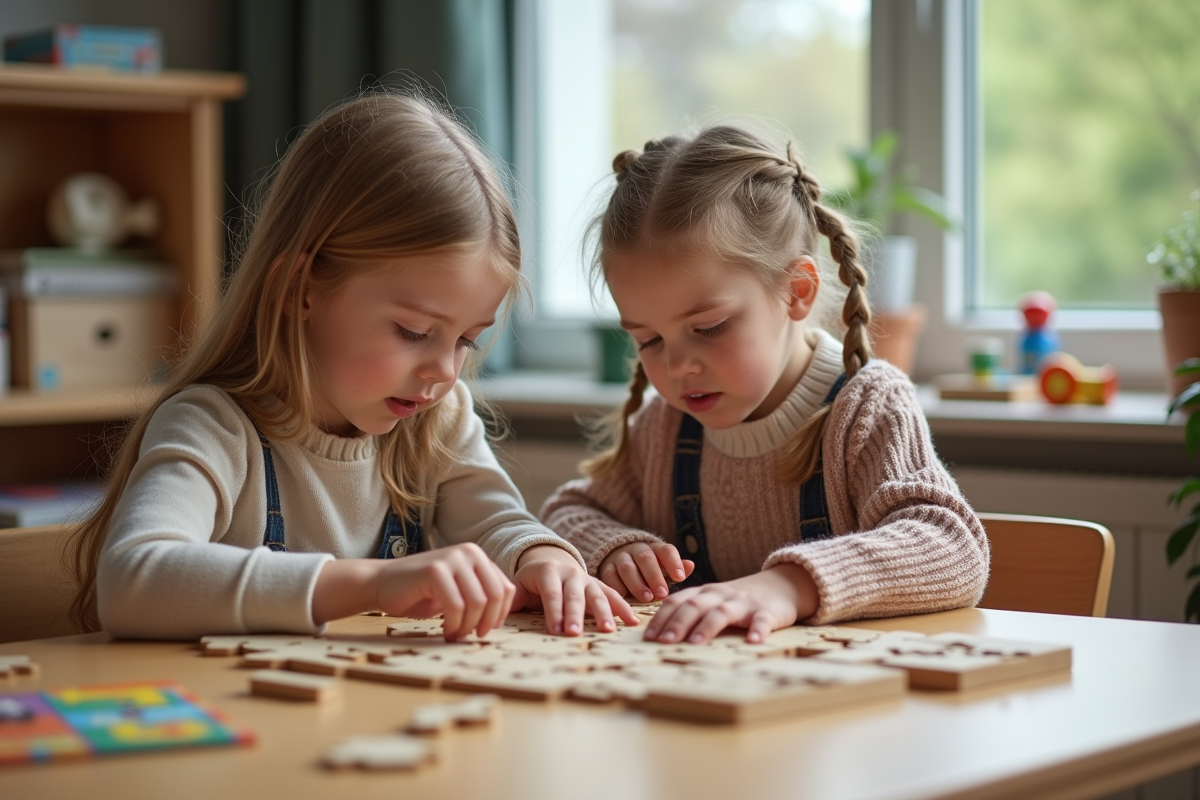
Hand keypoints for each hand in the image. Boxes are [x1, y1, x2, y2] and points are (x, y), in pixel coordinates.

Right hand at [313, 543, 514, 640]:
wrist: (381, 584)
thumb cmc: (420, 593)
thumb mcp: (458, 591)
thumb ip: (479, 595)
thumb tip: (502, 616)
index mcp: (477, 556)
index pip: (506, 589)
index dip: (500, 615)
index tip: (486, 630)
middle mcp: (469, 552)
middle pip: (495, 596)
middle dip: (486, 623)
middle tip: (472, 636)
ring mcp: (451, 558)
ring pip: (477, 603)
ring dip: (467, 626)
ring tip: (454, 634)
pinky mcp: (435, 570)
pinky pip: (456, 606)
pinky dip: (453, 625)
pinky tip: (444, 630)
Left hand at [512, 545, 639, 635]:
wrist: (550, 560)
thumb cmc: (531, 581)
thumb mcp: (519, 586)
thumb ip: (512, 601)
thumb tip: (497, 619)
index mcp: (547, 571)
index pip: (551, 594)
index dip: (554, 612)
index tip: (557, 631)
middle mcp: (569, 572)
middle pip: (573, 596)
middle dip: (575, 615)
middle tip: (575, 635)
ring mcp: (586, 578)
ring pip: (596, 594)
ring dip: (603, 613)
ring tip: (607, 631)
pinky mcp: (598, 585)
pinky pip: (612, 595)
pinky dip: (623, 607)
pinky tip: (632, 622)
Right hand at [598, 541, 694, 601]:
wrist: (618, 560)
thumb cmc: (649, 570)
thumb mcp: (663, 568)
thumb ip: (676, 569)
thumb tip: (691, 565)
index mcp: (655, 549)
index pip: (666, 550)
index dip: (673, 563)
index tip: (680, 577)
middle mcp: (637, 550)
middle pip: (645, 558)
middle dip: (654, 576)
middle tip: (662, 593)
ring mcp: (620, 558)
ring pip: (627, 567)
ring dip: (637, 583)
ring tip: (646, 598)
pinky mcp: (606, 568)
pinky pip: (609, 575)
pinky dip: (617, 586)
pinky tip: (625, 598)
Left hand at [642, 563, 818, 643]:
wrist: (780, 585)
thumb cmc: (737, 600)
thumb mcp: (712, 601)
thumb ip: (690, 612)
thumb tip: (659, 636)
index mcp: (704, 594)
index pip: (677, 602)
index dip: (661, 618)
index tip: (648, 637)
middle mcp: (720, 596)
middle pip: (694, 606)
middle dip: (677, 624)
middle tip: (664, 642)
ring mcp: (743, 603)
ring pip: (722, 612)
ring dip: (706, 627)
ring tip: (694, 643)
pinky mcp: (767, 611)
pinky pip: (762, 620)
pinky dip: (757, 630)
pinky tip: (752, 642)